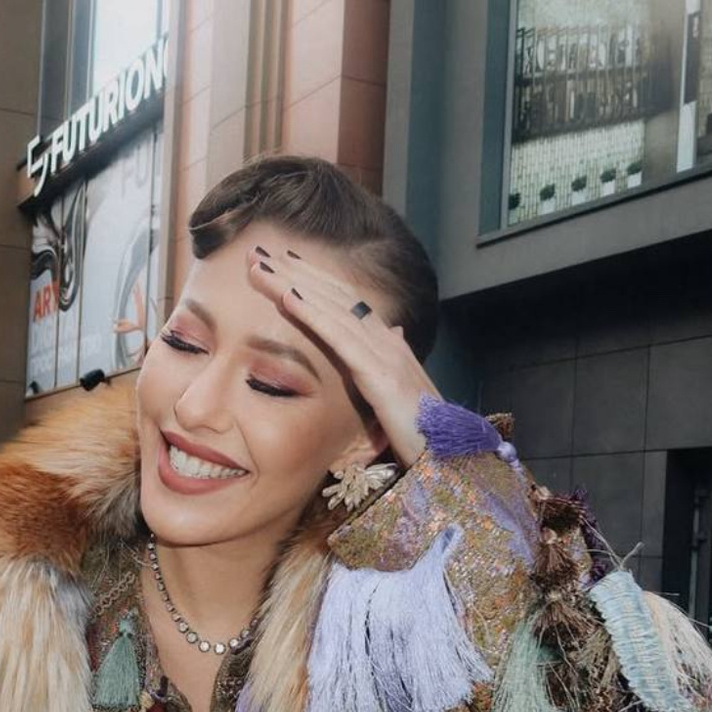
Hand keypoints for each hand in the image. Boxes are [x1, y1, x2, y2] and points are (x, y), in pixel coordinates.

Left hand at [245, 245, 440, 468]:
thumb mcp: (400, 394)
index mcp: (388, 346)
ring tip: (260, 265)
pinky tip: (287, 296)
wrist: (453, 461)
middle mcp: (387, 341)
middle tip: (258, 250)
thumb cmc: (423, 436)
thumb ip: (391, 363)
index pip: (343, 303)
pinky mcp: (381, 376)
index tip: (279, 263)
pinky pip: (340, 338)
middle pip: (334, 295)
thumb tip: (391, 331)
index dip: (311, 281)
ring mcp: (386, 355)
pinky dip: (313, 314)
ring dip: (293, 283)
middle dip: (295, 270)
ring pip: (332, 307)